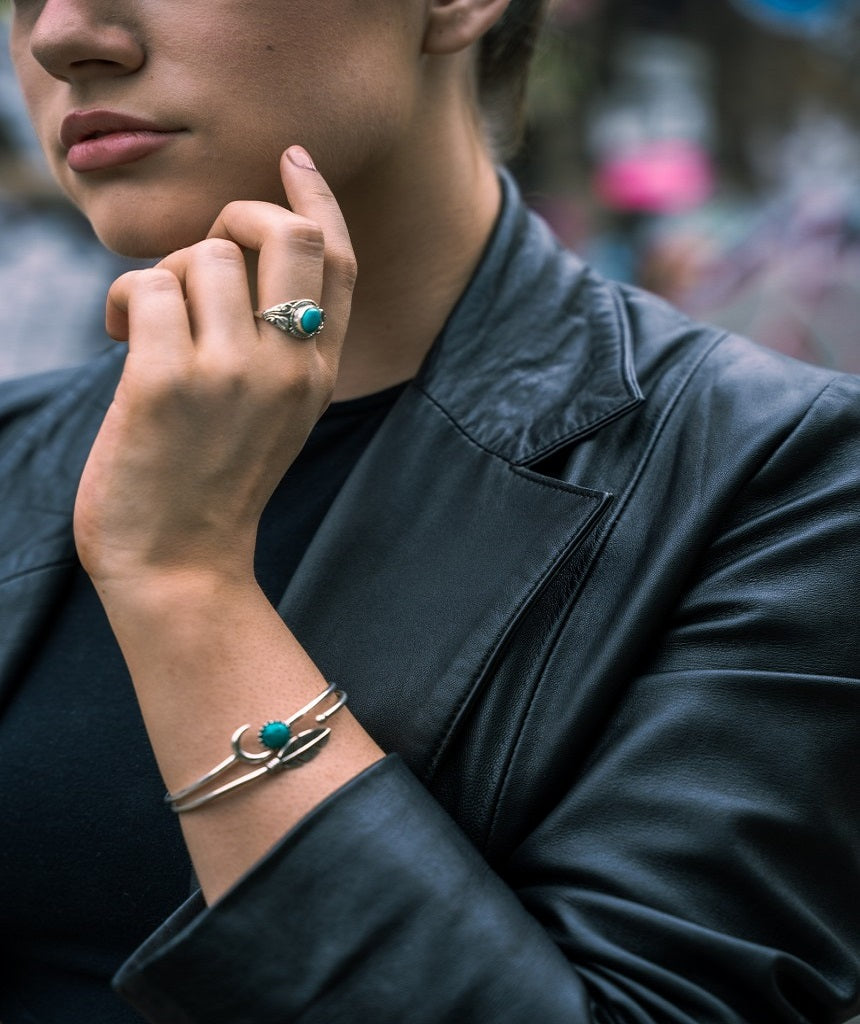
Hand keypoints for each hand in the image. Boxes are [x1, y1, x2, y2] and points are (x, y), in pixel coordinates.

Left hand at [74, 147, 356, 588]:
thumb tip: (221, 255)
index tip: (292, 159)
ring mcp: (234, 373)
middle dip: (238, 215)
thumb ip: (276, 343)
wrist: (180, 565)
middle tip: (203, 252)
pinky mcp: (169, 382)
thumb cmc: (213, 483)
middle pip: (286, 234)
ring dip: (164, 275)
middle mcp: (289, 366)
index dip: (316, 198)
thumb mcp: (272, 413)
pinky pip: (146, 286)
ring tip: (148, 324)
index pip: (337, 261)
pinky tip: (118, 337)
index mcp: (318, 372)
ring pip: (202, 254)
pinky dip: (123, 300)